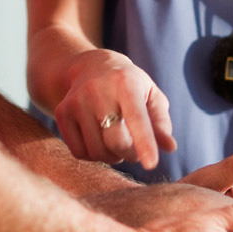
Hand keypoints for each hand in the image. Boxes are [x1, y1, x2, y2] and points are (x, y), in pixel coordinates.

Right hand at [54, 49, 176, 169]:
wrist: (90, 67)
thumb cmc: (129, 85)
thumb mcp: (150, 95)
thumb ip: (161, 122)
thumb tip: (170, 148)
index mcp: (125, 82)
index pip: (136, 118)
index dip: (144, 142)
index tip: (151, 164)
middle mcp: (97, 89)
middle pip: (115, 141)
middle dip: (130, 154)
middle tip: (134, 150)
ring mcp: (76, 101)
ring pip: (97, 151)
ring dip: (112, 156)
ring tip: (117, 142)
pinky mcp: (62, 113)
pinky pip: (79, 152)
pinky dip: (93, 155)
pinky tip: (99, 140)